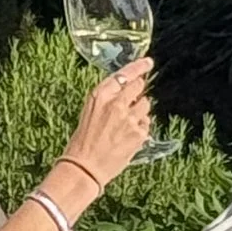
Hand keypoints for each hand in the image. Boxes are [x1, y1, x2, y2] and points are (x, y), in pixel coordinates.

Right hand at [68, 54, 153, 181]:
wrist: (85, 167)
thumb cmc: (84, 141)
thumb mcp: (90, 111)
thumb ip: (108, 99)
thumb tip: (128, 90)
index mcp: (100, 95)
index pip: (124, 74)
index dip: (139, 66)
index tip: (148, 62)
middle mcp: (116, 103)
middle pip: (138, 86)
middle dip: (138, 91)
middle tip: (132, 102)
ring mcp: (129, 117)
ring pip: (145, 104)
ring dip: (139, 112)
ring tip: (125, 126)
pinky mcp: (139, 132)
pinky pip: (146, 123)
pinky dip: (140, 128)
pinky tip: (128, 137)